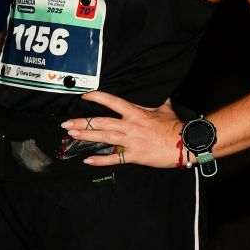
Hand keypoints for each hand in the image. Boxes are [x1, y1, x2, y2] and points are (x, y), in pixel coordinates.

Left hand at [62, 92, 184, 168]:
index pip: (112, 102)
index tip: (84, 96)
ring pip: (104, 138)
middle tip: (66, 123)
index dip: (96, 97)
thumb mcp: (165, 107)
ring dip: (86, 136)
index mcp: (135, 112)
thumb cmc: (174, 125)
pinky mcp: (134, 156)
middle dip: (82, 122)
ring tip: (71, 136)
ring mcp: (131, 142)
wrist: (183, 143)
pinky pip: (114, 159)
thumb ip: (157, 99)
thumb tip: (158, 88)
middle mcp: (130, 126)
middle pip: (101, 122)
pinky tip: (88, 160)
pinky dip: (101, 160)